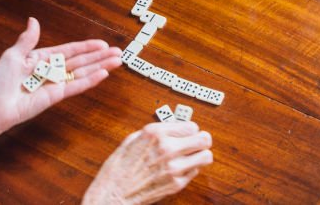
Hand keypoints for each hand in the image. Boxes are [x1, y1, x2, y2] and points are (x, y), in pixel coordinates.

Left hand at [0, 17, 121, 135]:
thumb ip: (27, 40)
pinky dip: (90, 80)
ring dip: (100, 66)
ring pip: (83, 72)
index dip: (86, 47)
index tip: (102, 43)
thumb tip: (33, 20)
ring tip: (117, 61)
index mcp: (43, 59)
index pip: (69, 51)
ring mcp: (56, 84)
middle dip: (100, 56)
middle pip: (81, 61)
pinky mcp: (56, 96)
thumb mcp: (12, 55)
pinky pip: (76, 86)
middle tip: (118, 52)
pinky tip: (103, 74)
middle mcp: (52, 71)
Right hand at [82, 121, 212, 204]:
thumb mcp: (133, 139)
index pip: (192, 126)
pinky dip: (190, 170)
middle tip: (197, 143)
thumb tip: (172, 128)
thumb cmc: (119, 168)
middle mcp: (167, 148)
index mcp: (156, 133)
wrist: (112, 193)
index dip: (190, 130)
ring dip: (201, 155)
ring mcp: (173, 167)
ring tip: (193, 156)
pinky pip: (195, 172)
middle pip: (204, 139)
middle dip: (202, 140)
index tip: (187, 133)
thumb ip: (155, 131)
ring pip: (206, 156)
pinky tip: (180, 169)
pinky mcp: (176, 184)